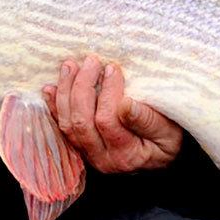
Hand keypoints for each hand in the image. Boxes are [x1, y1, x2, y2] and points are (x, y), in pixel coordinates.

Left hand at [43, 54, 183, 173]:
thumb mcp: (169, 131)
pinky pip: (61, 127)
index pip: (107, 121)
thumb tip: (125, 104)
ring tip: (71, 66)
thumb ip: (148, 120)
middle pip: (81, 122)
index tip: (113, 68)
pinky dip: (54, 106)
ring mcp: (88, 154)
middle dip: (82, 87)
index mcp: (126, 155)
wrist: (161, 156)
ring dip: (66, 92)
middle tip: (92, 61)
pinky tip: (50, 87)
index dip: (108, 92)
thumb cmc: (168, 140)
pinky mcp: (80, 146)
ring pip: (68, 124)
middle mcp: (102, 159)